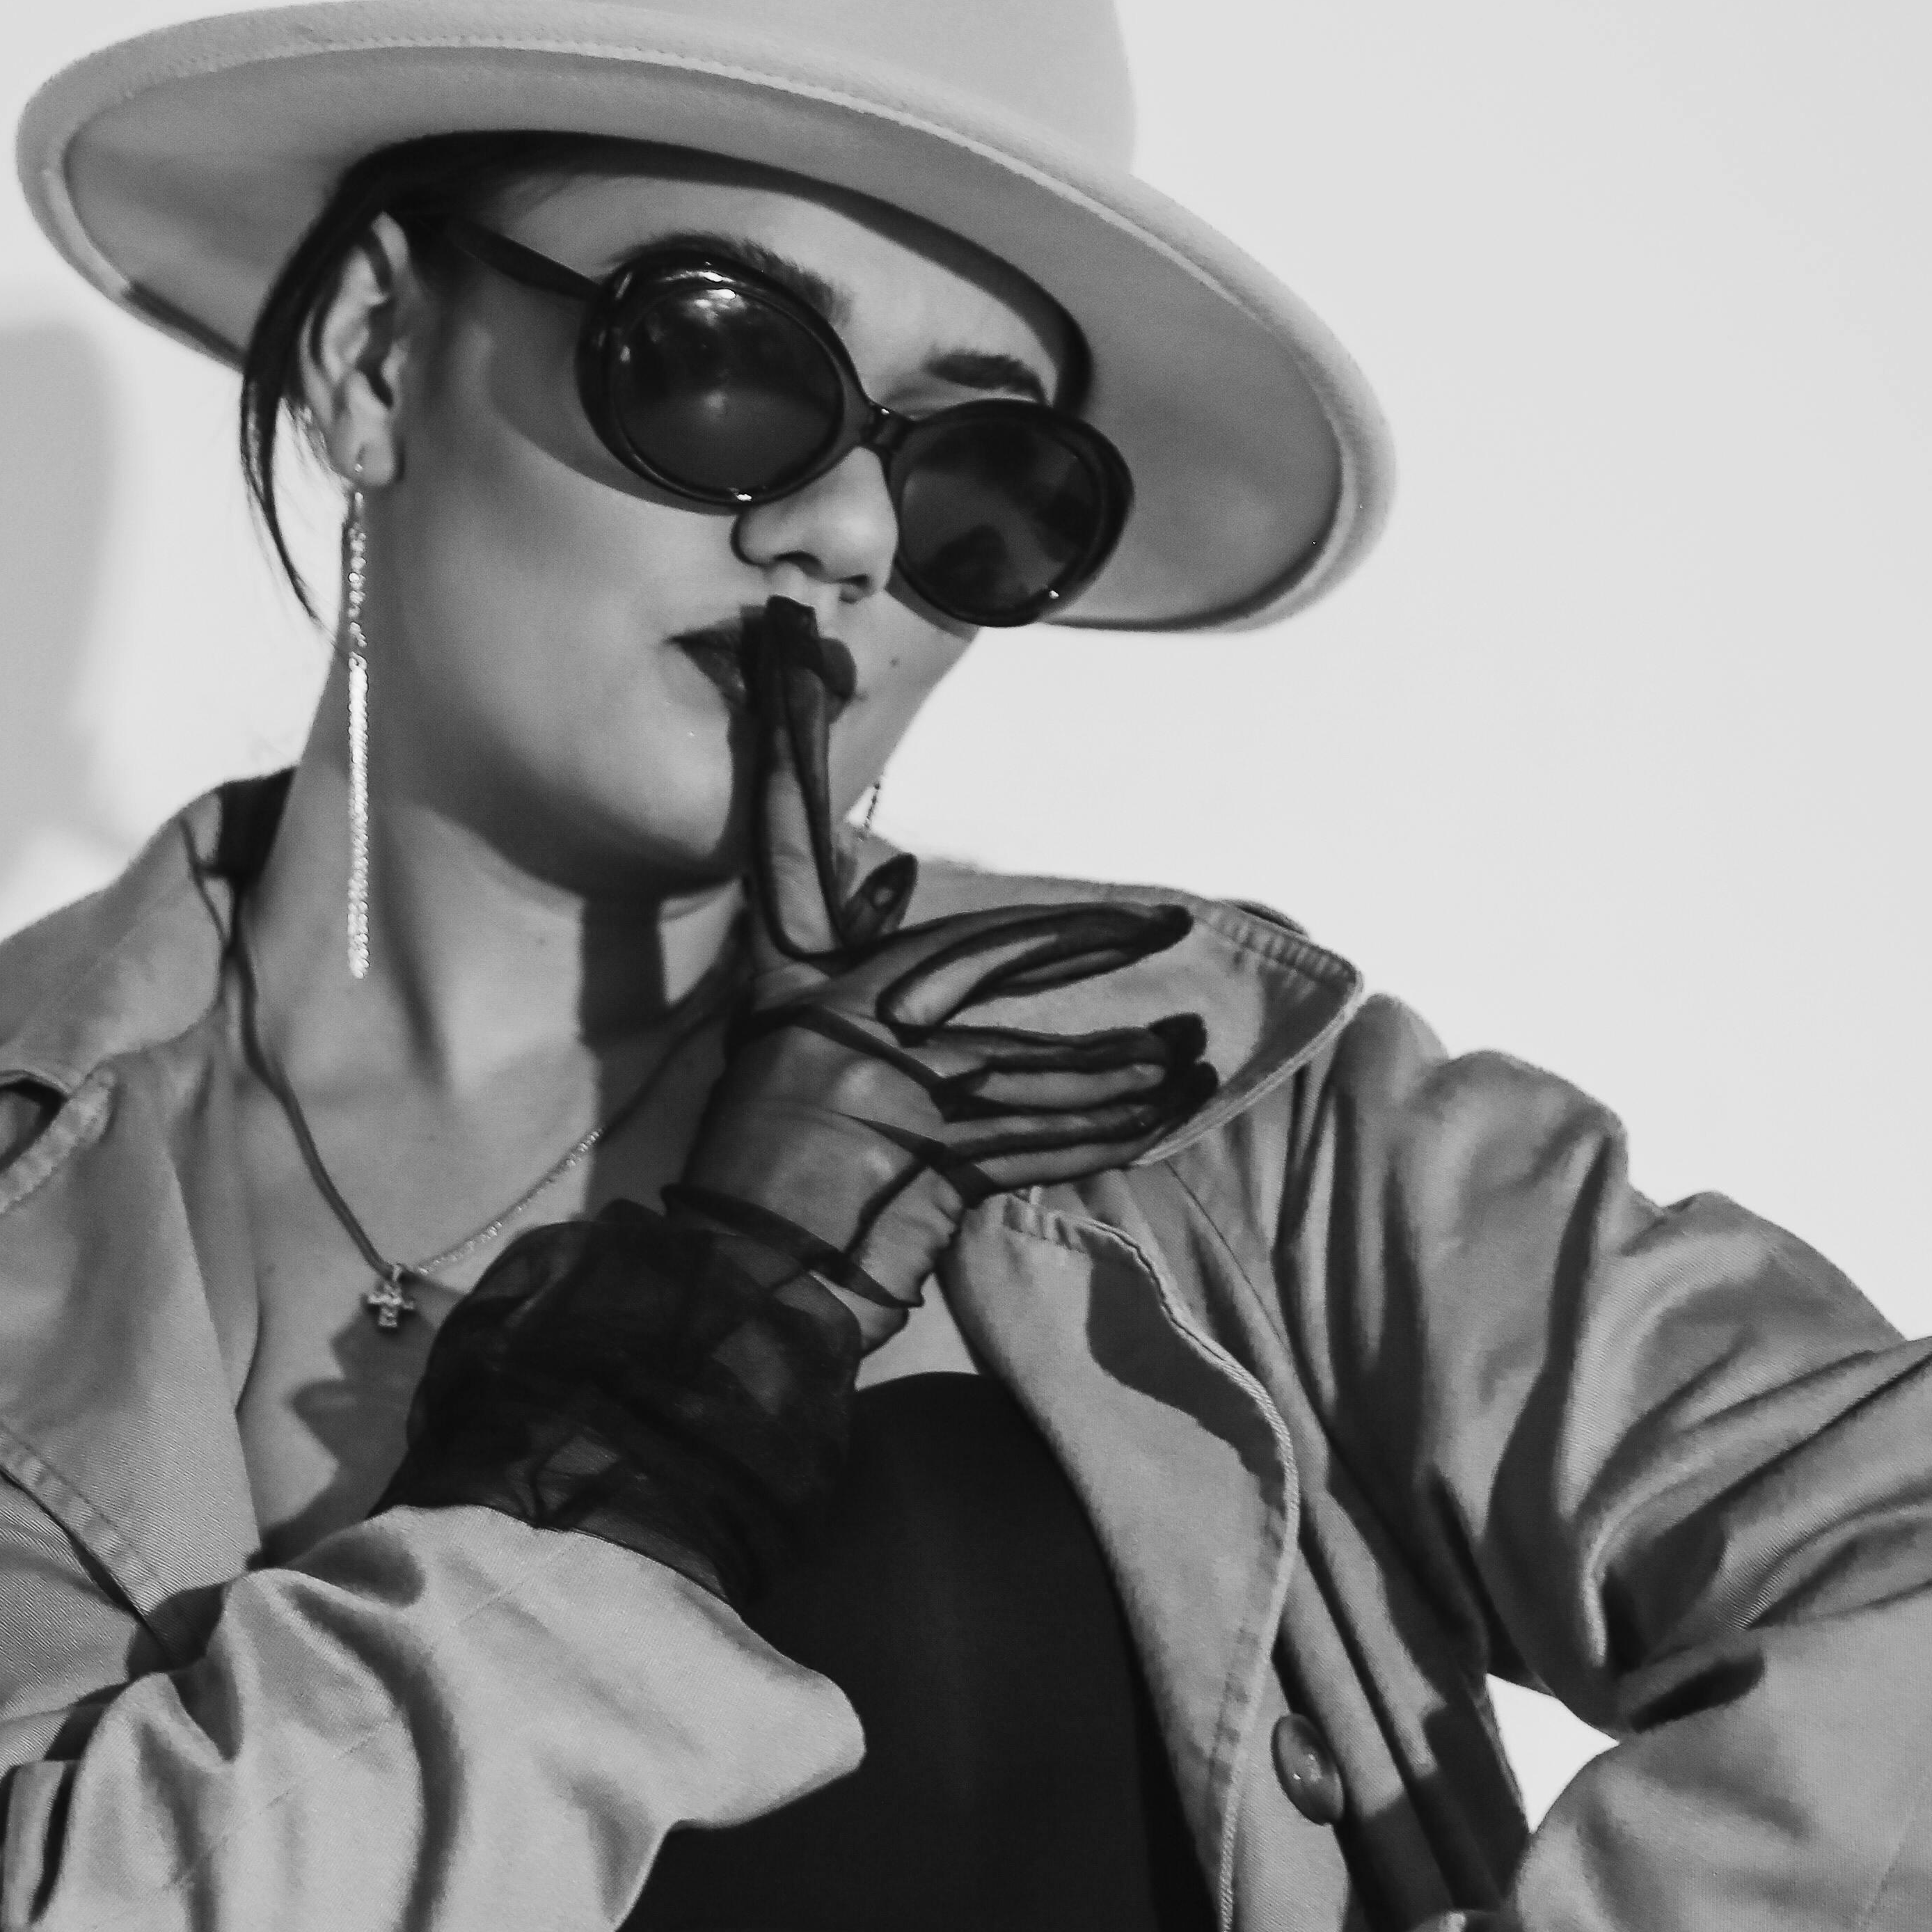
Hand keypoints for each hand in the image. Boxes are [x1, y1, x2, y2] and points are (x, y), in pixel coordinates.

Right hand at [675, 604, 1216, 1327]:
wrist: (737, 1287)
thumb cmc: (763, 1161)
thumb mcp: (782, 1040)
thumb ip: (848, 953)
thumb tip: (896, 875)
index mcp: (789, 989)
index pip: (786, 842)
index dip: (787, 742)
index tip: (792, 644)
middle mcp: (836, 1030)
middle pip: (976, 957)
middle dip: (1078, 946)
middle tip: (1166, 927)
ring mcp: (888, 1103)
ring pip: (1034, 1067)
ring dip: (1122, 1066)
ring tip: (1194, 1053)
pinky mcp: (931, 1172)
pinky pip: (1045, 1141)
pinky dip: (1113, 1128)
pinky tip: (1177, 1108)